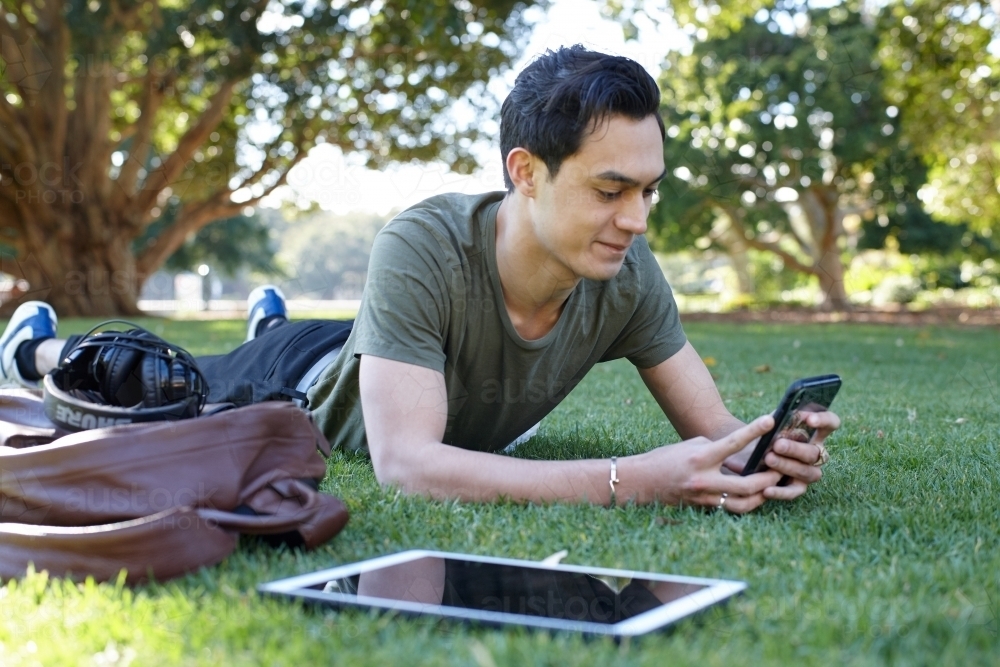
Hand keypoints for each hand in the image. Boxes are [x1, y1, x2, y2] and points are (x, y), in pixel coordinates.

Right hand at [634, 415, 782, 513]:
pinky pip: (732, 508)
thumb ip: (715, 449)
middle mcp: (704, 479)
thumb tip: (737, 454)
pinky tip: (756, 495)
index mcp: (700, 457)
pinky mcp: (704, 507)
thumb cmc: (665, 458)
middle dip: (769, 478)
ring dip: (762, 495)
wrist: (641, 481)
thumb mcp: (690, 445)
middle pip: (747, 484)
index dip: (754, 430)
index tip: (770, 420)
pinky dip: (747, 502)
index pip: (733, 443)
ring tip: (772, 485)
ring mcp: (704, 497)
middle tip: (781, 468)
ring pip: (744, 503)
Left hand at [759, 409, 839, 500]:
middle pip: (814, 452)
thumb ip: (777, 419)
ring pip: (807, 472)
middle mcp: (816, 452)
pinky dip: (780, 492)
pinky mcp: (798, 487)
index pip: (830, 423)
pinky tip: (767, 489)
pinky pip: (793, 491)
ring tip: (769, 460)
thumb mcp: (771, 423)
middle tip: (778, 445)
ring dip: (788, 466)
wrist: (750, 453)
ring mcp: (809, 471)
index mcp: (814, 432)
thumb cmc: (765, 434)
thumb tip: (776, 418)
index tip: (809, 420)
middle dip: (795, 449)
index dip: (824, 420)